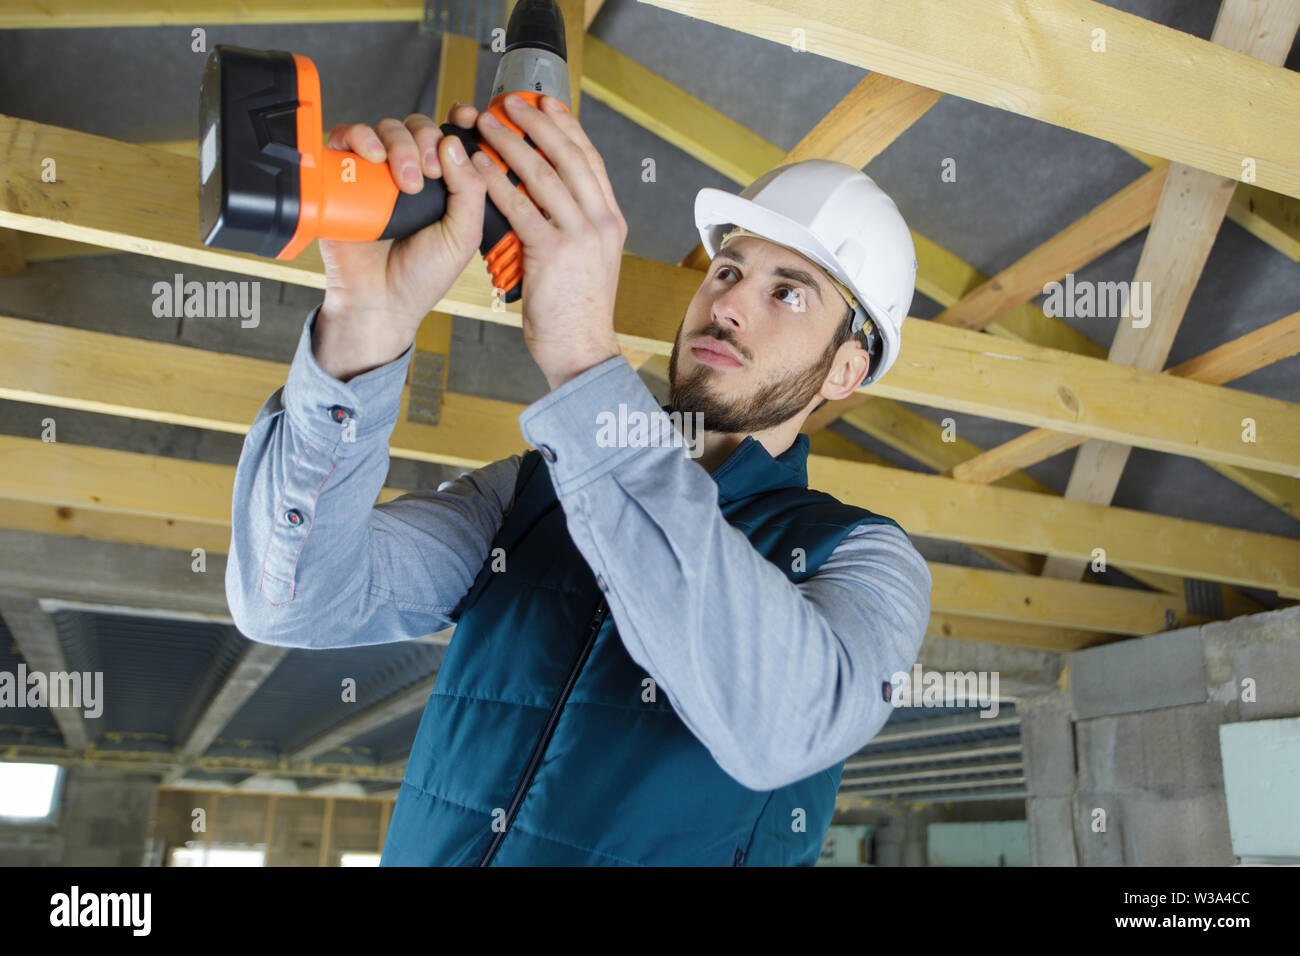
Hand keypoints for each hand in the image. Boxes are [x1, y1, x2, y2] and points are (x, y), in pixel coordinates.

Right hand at [313, 105, 487, 380]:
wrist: (379, 301)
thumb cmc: (422, 275)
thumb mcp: (462, 236)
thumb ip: (470, 191)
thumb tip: (454, 144)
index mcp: (444, 183)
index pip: (451, 136)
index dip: (460, 120)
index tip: (466, 117)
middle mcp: (410, 171)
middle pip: (419, 127)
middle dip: (427, 141)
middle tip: (429, 173)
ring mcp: (376, 172)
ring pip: (387, 128)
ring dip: (400, 145)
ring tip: (406, 182)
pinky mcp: (343, 174)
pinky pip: (347, 137)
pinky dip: (361, 137)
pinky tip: (373, 157)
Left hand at [469, 93, 625, 390]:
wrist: (582, 352)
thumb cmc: (576, 314)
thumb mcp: (585, 262)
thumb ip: (572, 228)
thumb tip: (545, 200)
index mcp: (610, 221)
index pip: (589, 160)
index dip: (566, 126)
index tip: (545, 102)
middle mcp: (600, 222)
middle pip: (568, 155)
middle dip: (536, 122)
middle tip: (508, 102)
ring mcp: (580, 236)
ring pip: (543, 174)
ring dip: (511, 144)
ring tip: (485, 124)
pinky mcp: (552, 254)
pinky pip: (520, 207)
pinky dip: (496, 182)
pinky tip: (476, 166)